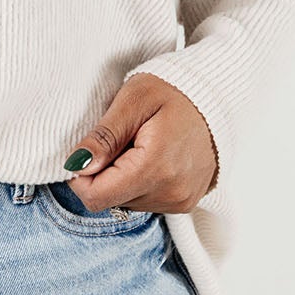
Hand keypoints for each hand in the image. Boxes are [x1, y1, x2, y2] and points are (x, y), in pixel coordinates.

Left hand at [64, 74, 219, 214]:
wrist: (218, 97)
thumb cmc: (173, 91)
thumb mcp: (133, 101)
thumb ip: (104, 136)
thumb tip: (76, 166)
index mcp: (154, 168)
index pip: (96, 197)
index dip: (79, 176)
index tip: (88, 149)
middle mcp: (170, 193)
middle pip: (109, 200)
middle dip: (103, 173)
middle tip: (121, 139)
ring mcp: (180, 201)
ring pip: (125, 202)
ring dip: (121, 177)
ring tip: (139, 144)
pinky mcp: (185, 202)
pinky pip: (145, 201)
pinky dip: (139, 181)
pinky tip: (152, 155)